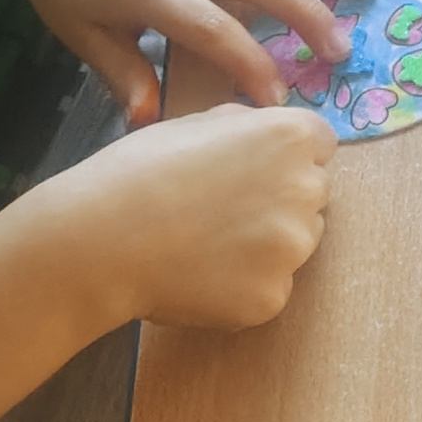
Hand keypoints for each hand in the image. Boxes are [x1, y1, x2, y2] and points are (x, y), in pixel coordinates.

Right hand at [33, 106, 332, 333]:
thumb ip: (245, 126)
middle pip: (312, 196)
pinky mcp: (272, 297)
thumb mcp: (195, 124)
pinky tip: (199, 278)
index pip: (320, 145)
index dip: (286, 158)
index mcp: (290, 137)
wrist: (101, 240)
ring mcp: (293, 249)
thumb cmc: (139, 172)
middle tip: (221, 213)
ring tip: (204, 247)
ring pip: (294, 245)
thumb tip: (263, 131)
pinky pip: (269, 290)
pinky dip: (242, 288)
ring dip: (264, 247)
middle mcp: (306, 189)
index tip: (254, 171)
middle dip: (279, 202)